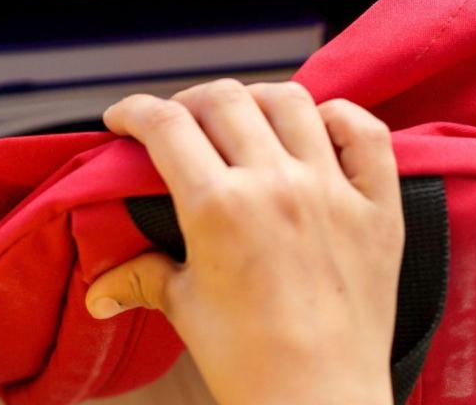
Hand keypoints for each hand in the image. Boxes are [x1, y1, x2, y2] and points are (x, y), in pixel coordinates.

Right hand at [87, 81, 402, 404]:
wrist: (321, 401)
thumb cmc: (250, 363)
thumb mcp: (186, 310)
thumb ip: (143, 278)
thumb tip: (99, 289)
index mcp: (218, 207)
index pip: (165, 125)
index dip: (134, 111)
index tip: (123, 119)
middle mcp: (275, 184)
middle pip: (224, 100)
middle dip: (188, 102)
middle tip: (179, 124)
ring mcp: (331, 189)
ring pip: (290, 101)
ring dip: (256, 100)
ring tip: (243, 119)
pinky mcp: (376, 205)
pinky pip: (364, 131)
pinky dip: (338, 118)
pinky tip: (318, 128)